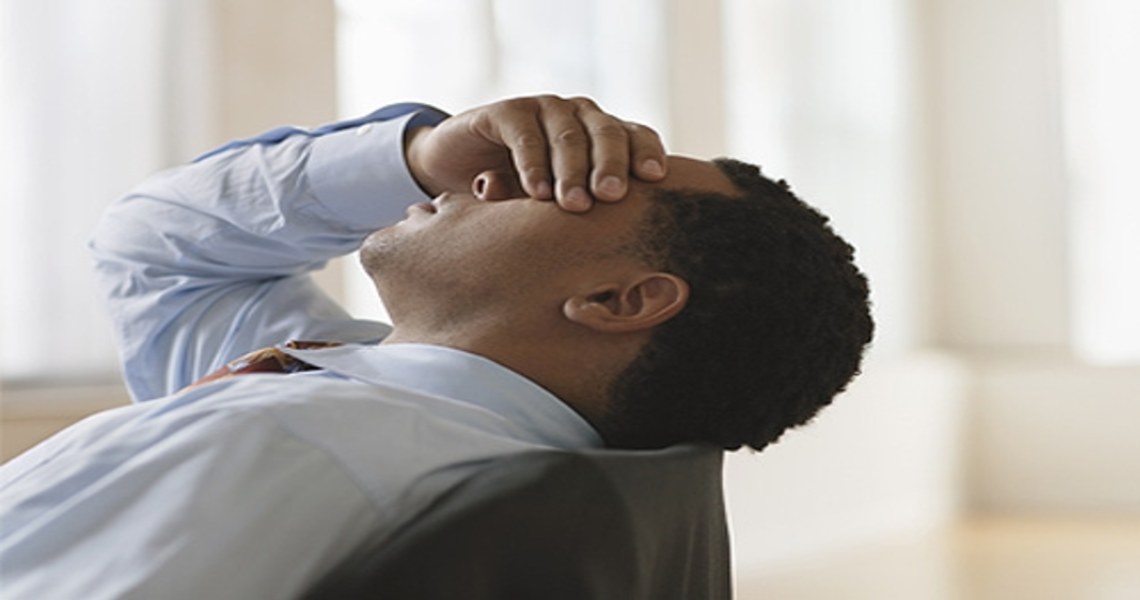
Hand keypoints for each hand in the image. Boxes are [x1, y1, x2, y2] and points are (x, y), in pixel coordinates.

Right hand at [404, 95, 666, 211]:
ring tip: (573, 205)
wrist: (459, 177)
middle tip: (611, 196)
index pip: (637, 136)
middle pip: (608, 133)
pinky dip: (533, 164)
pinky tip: (536, 192)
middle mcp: (580, 117)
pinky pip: (525, 135)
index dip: (646, 152)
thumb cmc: (526, 201)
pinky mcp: (506, 112)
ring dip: (572, 171)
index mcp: (606, 137)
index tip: (654, 178)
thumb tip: (631, 260)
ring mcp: (544, 110)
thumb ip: (591, 220)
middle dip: (611, 165)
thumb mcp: (562, 211)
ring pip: (568, 135)